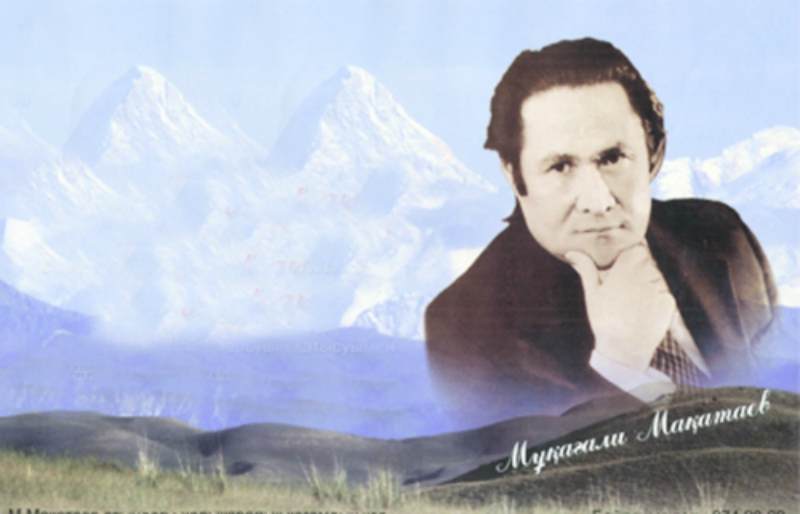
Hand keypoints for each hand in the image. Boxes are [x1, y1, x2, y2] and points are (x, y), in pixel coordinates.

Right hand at [565, 244, 675, 370]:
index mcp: (626, 269)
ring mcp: (659, 288)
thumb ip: (586, 269)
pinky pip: (664, 293)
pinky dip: (657, 300)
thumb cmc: (605, 320)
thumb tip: (572, 252)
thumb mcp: (592, 293)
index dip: (631, 256)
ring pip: (656, 278)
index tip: (624, 266)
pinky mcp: (669, 302)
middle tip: (627, 289)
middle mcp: (645, 275)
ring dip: (648, 285)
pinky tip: (644, 312)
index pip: (637, 250)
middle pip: (647, 263)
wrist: (625, 349)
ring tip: (635, 303)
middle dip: (639, 271)